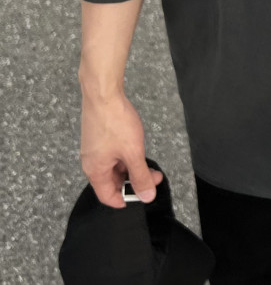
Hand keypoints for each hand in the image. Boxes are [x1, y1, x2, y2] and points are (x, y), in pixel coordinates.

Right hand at [80, 89, 162, 207]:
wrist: (103, 95)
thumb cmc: (115, 123)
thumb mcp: (133, 152)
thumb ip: (140, 176)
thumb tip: (147, 196)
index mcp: (95, 171)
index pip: (107, 196)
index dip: (124, 200)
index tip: (141, 198)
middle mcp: (91, 162)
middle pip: (112, 181)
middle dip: (134, 181)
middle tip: (154, 177)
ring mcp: (94, 149)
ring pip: (114, 167)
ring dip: (132, 168)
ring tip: (150, 164)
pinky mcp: (99, 137)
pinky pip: (112, 155)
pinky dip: (125, 157)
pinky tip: (137, 150)